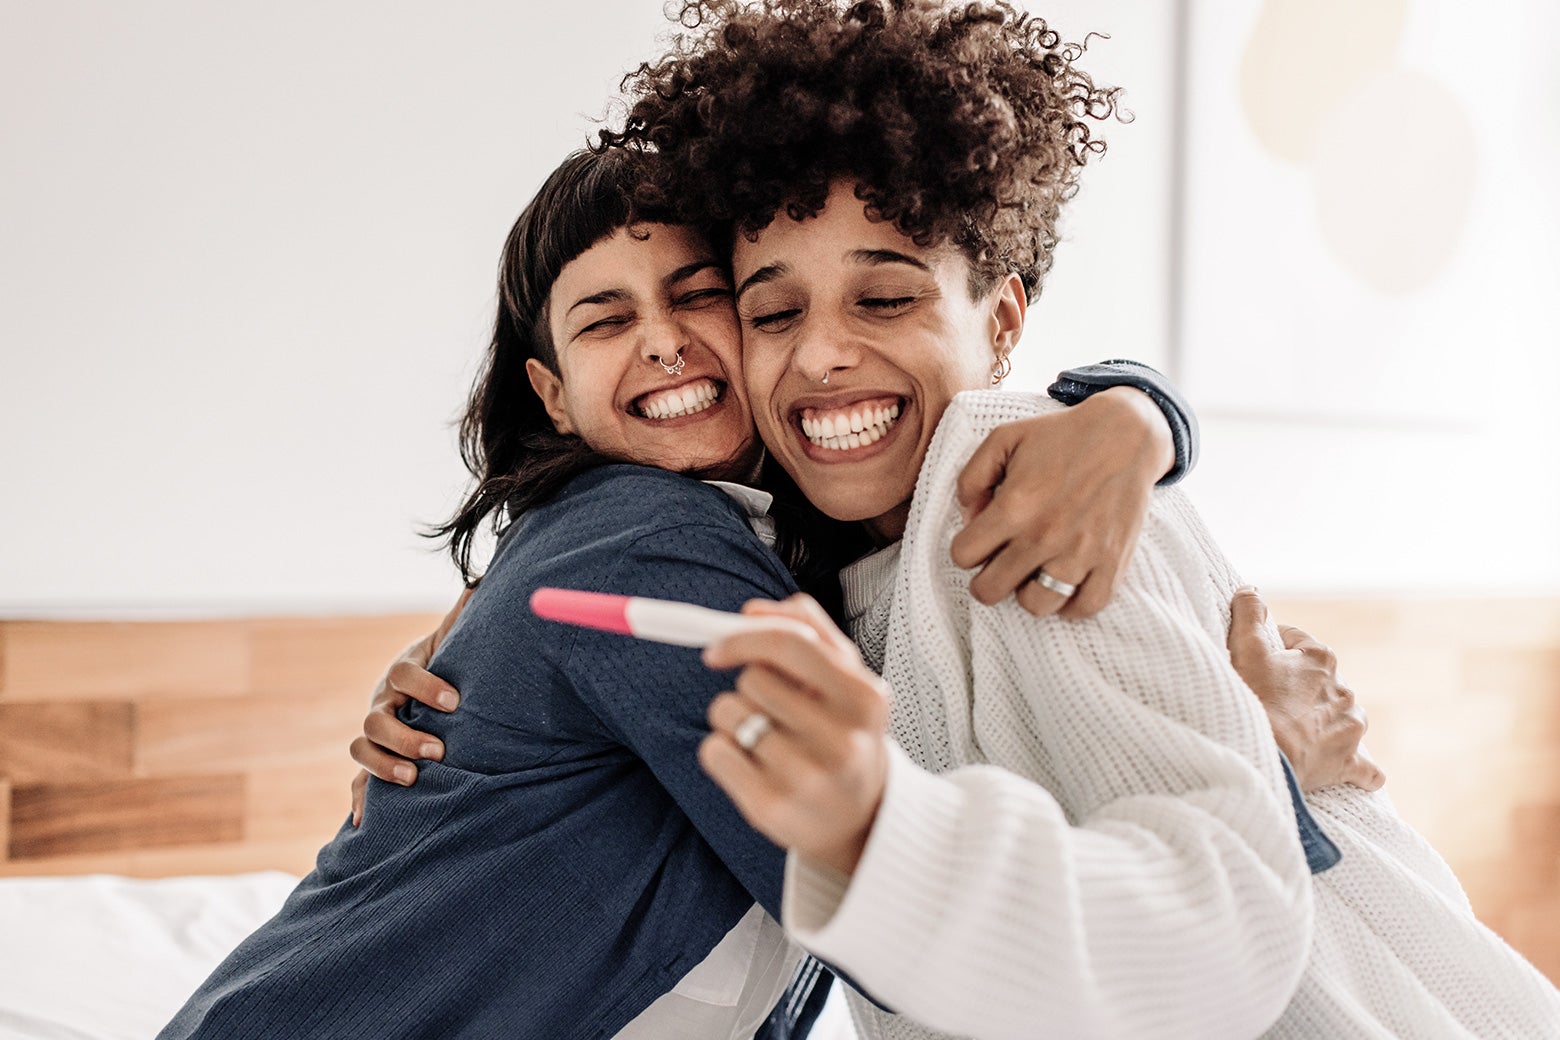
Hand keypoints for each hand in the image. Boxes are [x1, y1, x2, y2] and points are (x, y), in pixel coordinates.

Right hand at [349, 587, 471, 824]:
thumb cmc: (442, 666)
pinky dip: (361, 801)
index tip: (454, 702)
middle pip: (376, 719)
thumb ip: (461, 619)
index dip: (425, 685)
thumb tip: (481, 582)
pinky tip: (367, 824)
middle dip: (404, 736)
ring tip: (414, 780)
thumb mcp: (450, 643)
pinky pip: (357, 783)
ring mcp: (373, 734)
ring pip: (362, 749)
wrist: (418, 691)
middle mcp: (381, 703)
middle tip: (438, 752)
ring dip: (383, 766)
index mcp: (401, 674)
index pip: (404, 674)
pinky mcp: (371, 761)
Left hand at [699, 594, 890, 875]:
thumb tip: (752, 611)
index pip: (791, 643)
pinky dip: (720, 752)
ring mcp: (807, 777)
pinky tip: (751, 767)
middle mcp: (842, 739)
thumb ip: (810, 630)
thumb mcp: (848, 680)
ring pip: (727, 712)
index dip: (744, 638)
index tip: (718, 649)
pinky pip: (713, 751)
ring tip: (765, 740)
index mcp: (865, 698)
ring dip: (732, 718)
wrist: (862, 822)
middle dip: (748, 686)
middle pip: (753, 679)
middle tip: (771, 710)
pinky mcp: (770, 807)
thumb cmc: (845, 737)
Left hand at [952, 386, 1173, 618]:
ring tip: (1033, 573)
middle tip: (998, 565)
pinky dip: (1071, 603)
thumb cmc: (1060, 436)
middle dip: (986, 579)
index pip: (963, 555)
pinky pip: (1085, 607)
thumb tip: (967, 517)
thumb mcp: (1003, 439)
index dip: (965, 549)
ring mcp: (1080, 553)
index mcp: (1014, 506)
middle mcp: (1044, 536)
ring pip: (1036, 606)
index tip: (980, 540)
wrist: (1126, 434)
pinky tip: (1065, 582)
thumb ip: (972, 477)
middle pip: (991, 590)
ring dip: (1027, 593)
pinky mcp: (1112, 562)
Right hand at [1227, 587, 1384, 792]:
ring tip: (1298, 732)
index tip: (1254, 659)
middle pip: (1319, 681)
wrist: (1267, 752)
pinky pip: (1364, 767)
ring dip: (1327, 721)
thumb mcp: (1245, 647)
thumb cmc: (1254, 697)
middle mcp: (1343, 689)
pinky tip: (1355, 770)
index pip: (1297, 642)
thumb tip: (1251, 590)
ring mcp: (1350, 726)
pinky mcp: (1350, 761)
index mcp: (1321, 659)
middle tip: (1267, 698)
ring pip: (1343, 717)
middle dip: (1299, 687)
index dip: (1273, 648)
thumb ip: (1249, 614)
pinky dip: (1361, 768)